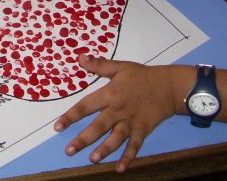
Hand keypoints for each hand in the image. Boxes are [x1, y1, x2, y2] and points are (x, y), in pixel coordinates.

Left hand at [54, 56, 177, 171]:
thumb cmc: (142, 76)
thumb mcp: (120, 67)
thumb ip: (99, 65)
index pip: (86, 106)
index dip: (71, 116)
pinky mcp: (143, 130)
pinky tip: (120, 168)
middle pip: (98, 126)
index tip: (57, 127)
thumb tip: (79, 58)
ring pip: (115, 138)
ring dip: (104, 150)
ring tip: (92, 160)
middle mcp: (118, 110)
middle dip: (83, 139)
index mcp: (110, 94)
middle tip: (69, 150)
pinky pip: (134, 146)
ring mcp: (131, 121)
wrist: (168, 86)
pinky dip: (128, 157)